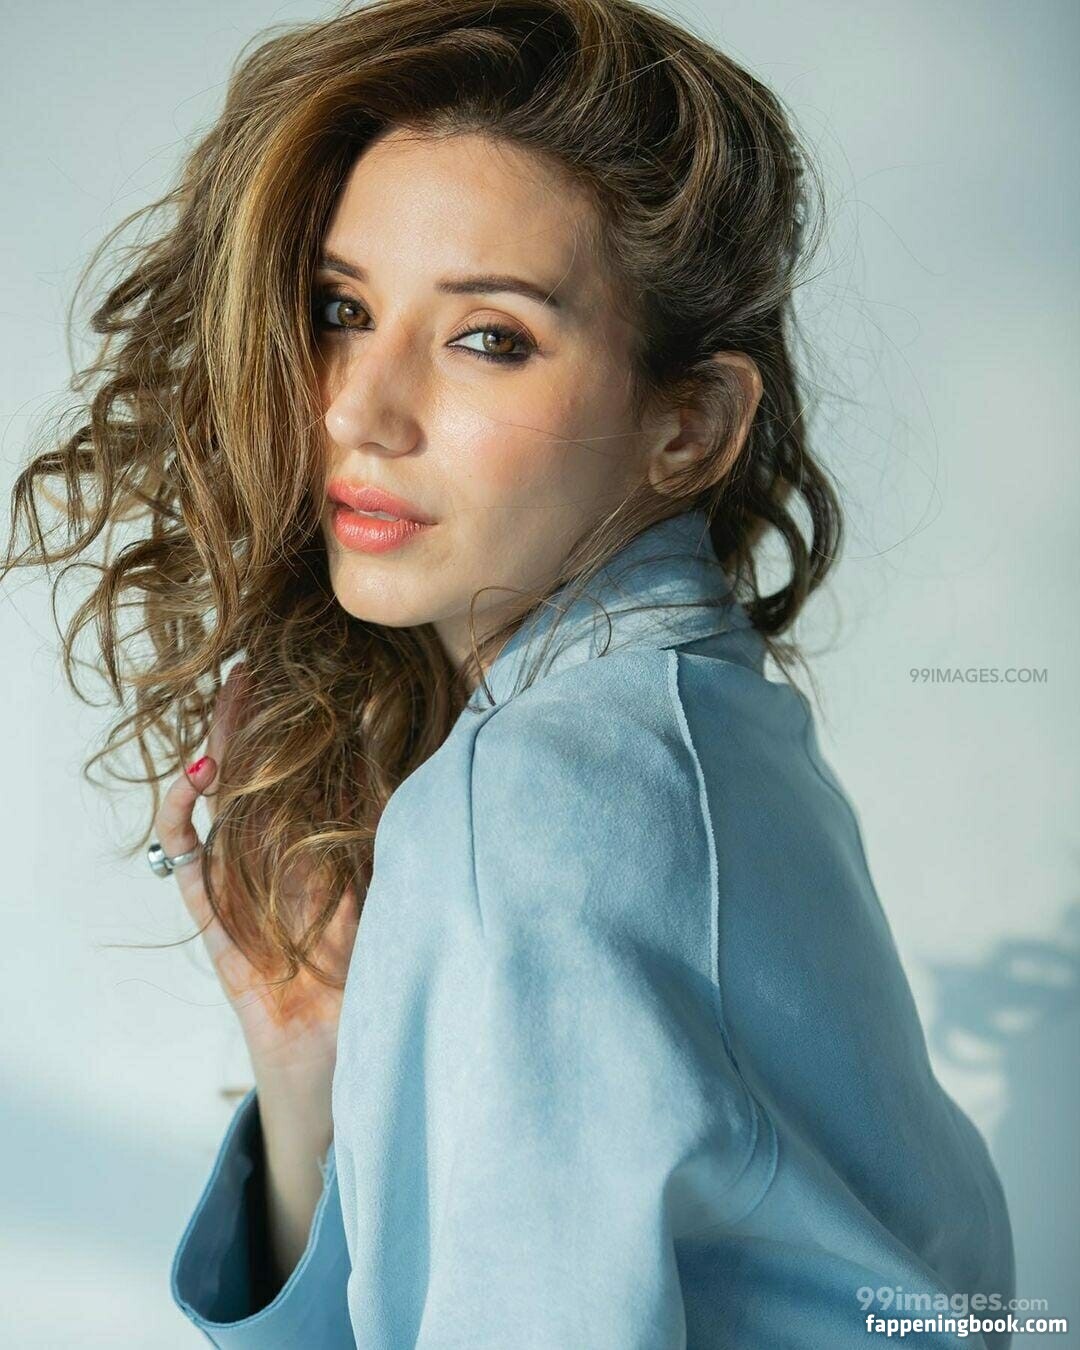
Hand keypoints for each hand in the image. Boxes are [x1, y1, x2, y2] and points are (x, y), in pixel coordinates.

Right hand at [154, 662, 359, 1076]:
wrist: (337, 1048)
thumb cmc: (370, 970)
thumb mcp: (388, 886)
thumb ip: (391, 830)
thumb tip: (417, 762)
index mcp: (317, 843)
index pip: (302, 770)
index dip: (299, 724)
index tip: (307, 673)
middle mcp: (274, 851)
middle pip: (255, 770)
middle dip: (253, 718)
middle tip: (254, 664)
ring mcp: (238, 875)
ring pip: (218, 796)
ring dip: (218, 745)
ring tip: (227, 696)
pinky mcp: (211, 909)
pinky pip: (184, 854)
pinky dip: (182, 813)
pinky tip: (196, 775)